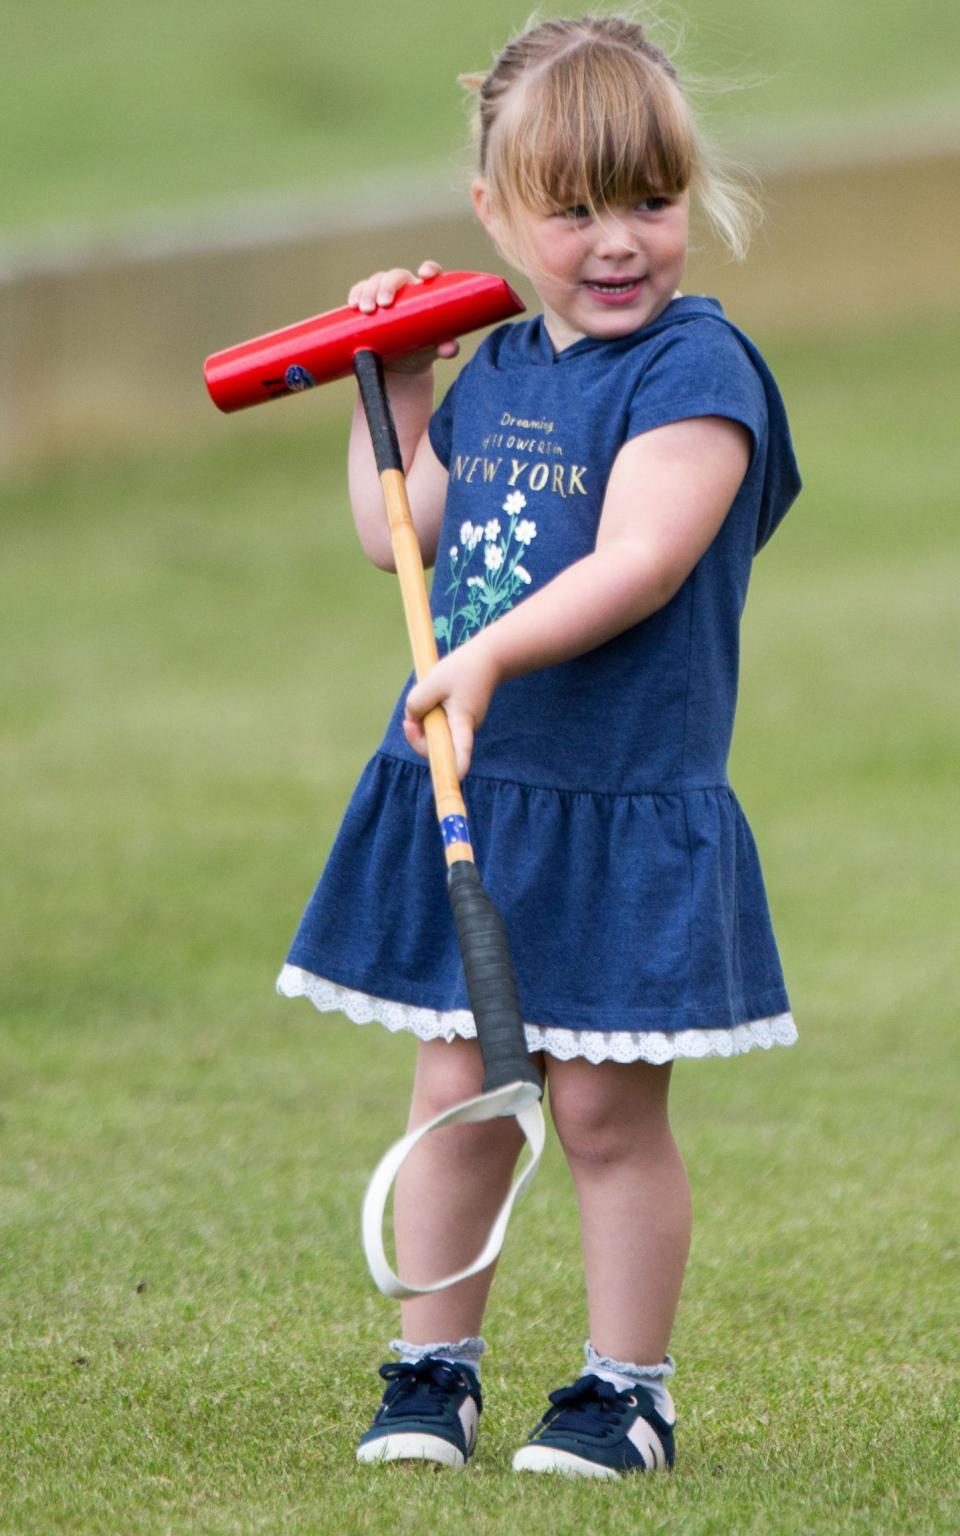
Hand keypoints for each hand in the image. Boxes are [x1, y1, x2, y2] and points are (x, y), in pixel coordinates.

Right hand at [347, 260, 459, 373]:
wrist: (400, 364)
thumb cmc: (422, 350)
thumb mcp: (434, 349)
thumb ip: (446, 347)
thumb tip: (449, 349)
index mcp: (426, 293)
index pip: (430, 273)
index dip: (429, 269)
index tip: (423, 275)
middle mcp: (406, 289)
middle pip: (396, 276)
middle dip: (387, 286)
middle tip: (383, 304)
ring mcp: (385, 293)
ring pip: (376, 280)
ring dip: (369, 291)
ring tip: (366, 310)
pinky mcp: (368, 301)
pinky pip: (360, 289)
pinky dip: (356, 294)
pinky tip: (353, 304)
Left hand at [403, 640, 499, 779]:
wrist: (487, 659)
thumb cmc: (461, 669)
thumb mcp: (432, 682)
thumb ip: (416, 703)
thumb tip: (411, 720)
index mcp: (463, 722)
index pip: (462, 749)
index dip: (459, 765)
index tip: (458, 777)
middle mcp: (465, 730)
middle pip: (439, 748)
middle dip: (418, 738)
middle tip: (408, 720)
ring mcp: (463, 727)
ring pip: (436, 735)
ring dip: (423, 723)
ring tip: (423, 698)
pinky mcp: (459, 721)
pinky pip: (440, 726)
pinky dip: (430, 716)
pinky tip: (430, 696)